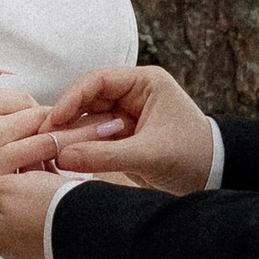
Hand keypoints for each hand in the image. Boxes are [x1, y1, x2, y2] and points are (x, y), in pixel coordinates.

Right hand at [0, 61, 47, 216]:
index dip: (25, 108)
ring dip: (44, 147)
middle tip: (30, 138)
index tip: (18, 121)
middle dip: (41, 125)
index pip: (25, 98)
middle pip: (41, 119)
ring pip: (45, 144)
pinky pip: (33, 171)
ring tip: (34, 156)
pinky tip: (24, 174)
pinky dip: (36, 169)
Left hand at [0, 167, 63, 258]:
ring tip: (30, 165)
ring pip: (18, 212)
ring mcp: (34, 244)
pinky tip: (51, 175)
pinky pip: (42, 213)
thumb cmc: (46, 210)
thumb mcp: (3, 190)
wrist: (94, 228)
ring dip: (21, 190)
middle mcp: (10, 246)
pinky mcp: (56, 236)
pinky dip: (42, 195)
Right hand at [38, 61, 215, 193]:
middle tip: (43, 138)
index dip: (72, 98)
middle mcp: (134, 94)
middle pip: (88, 99)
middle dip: (67, 118)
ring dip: (71, 134)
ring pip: (88, 119)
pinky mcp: (123, 136)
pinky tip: (63, 158)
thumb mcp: (148, 156)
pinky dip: (80, 147)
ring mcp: (127, 115)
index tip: (53, 120)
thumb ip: (105, 155)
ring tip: (50, 150)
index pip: (98, 81)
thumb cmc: (193, 157)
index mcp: (146, 84)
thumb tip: (62, 156)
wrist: (216, 178)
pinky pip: (94, 137)